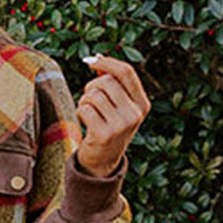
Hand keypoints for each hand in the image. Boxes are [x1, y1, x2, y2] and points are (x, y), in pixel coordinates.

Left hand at [75, 54, 150, 176]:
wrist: (103, 162)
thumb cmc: (108, 128)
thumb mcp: (118, 107)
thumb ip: (112, 84)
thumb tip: (96, 59)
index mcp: (142, 104)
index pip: (126, 72)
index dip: (107, 62)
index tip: (91, 60)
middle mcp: (135, 114)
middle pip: (107, 81)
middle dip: (92, 86)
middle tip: (90, 98)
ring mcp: (121, 125)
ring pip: (95, 94)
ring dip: (85, 100)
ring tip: (88, 112)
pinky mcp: (104, 134)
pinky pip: (85, 108)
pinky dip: (80, 112)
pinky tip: (85, 122)